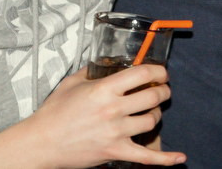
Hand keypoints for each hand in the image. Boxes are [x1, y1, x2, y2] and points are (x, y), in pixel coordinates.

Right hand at [32, 65, 183, 166]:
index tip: (161, 73)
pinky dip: (166, 159)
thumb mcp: (72, 83)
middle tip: (161, 90)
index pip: (143, 74)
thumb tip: (106, 61)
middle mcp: (113, 110)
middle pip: (153, 97)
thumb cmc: (54, 112)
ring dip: (156, 114)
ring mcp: (116, 132)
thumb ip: (92, 70)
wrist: (41, 143)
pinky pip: (147, 157)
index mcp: (104, 89)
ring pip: (152, 121)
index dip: (158, 72)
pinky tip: (180, 157)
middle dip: (163, 91)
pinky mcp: (115, 152)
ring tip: (151, 112)